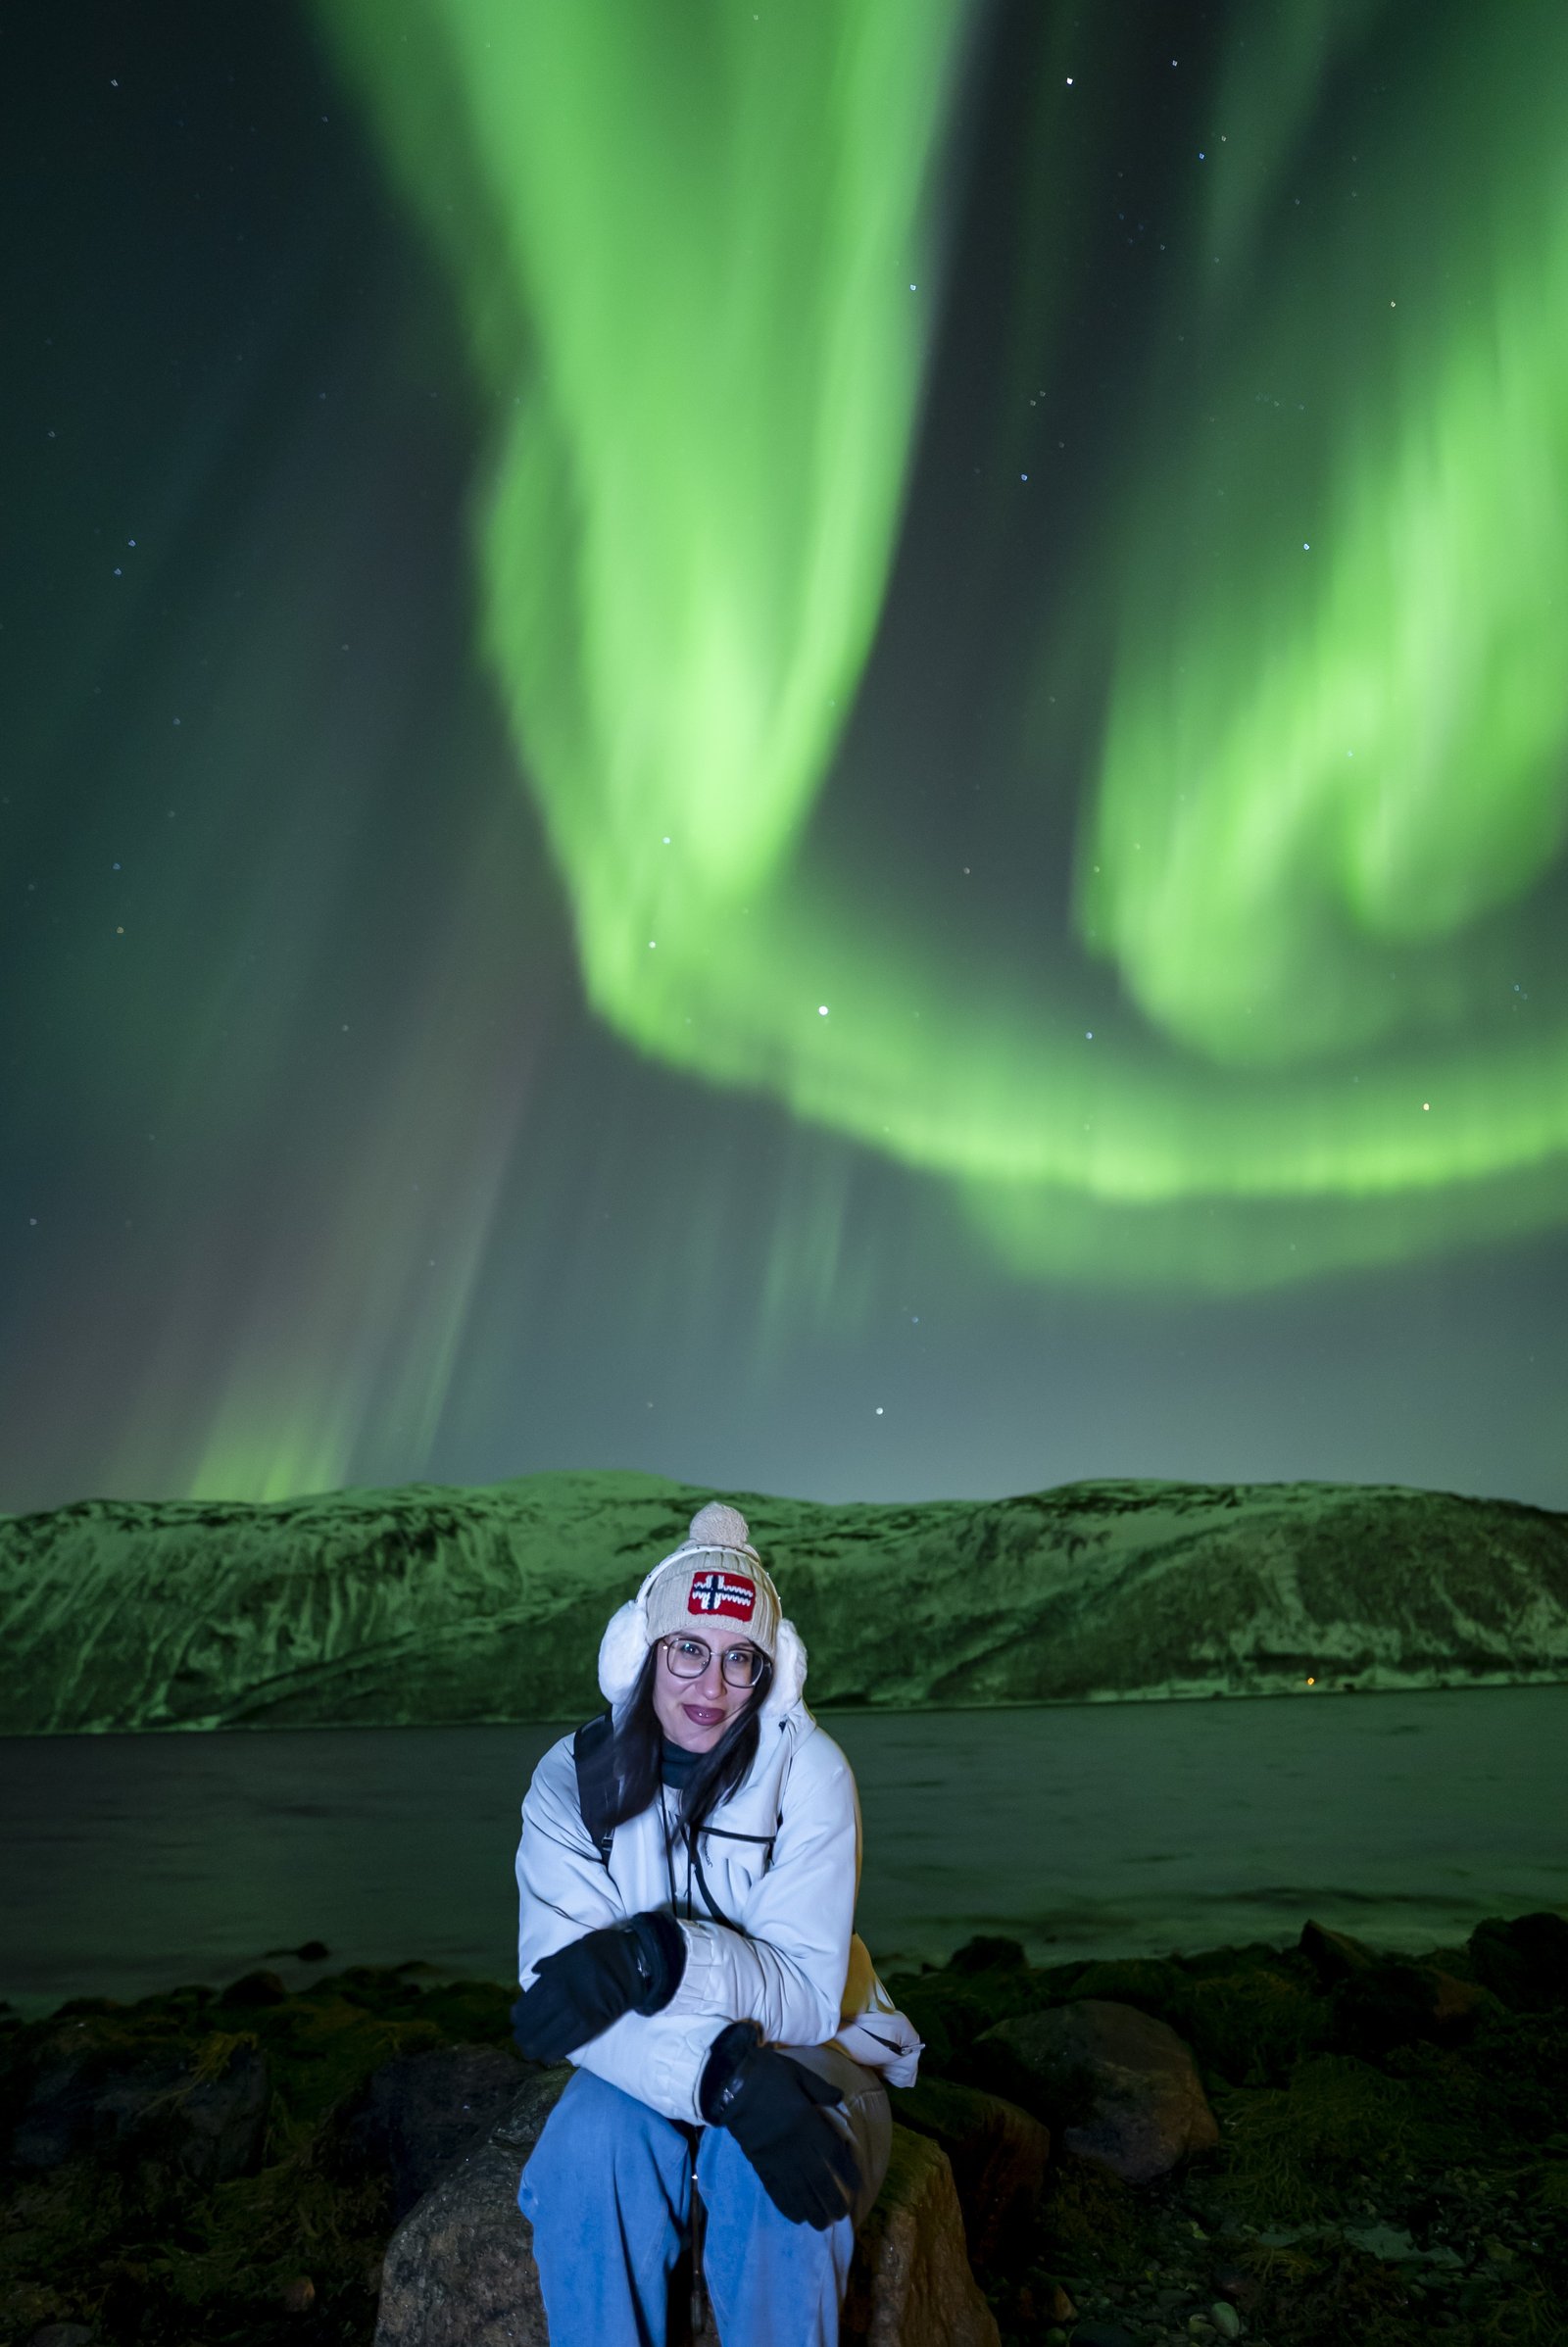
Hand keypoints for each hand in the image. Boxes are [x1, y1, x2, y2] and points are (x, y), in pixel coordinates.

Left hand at [512, 1912, 684, 2061]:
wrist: (630, 1963)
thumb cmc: (599, 1952)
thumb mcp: (570, 1950)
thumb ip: (550, 1964)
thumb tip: (535, 1973)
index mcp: (553, 1980)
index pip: (526, 2006)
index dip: (518, 2017)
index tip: (517, 2020)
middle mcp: (560, 2000)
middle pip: (533, 2026)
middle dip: (523, 2036)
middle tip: (521, 2040)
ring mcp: (576, 2014)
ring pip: (548, 2039)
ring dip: (535, 2048)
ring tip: (530, 2052)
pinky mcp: (591, 2026)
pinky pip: (568, 2044)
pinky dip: (555, 2052)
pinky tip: (548, 2056)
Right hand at [700, 2023, 860, 2228]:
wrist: (731, 2083)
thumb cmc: (767, 2074)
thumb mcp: (798, 2073)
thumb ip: (820, 2088)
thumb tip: (840, 2098)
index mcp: (807, 2122)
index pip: (833, 2153)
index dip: (846, 2171)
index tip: (857, 2186)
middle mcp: (795, 2145)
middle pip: (818, 2179)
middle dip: (831, 2199)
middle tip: (841, 2216)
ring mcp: (776, 2157)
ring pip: (798, 2189)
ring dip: (811, 2208)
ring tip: (822, 2225)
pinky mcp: (758, 2162)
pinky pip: (774, 2188)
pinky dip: (785, 2204)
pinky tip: (795, 2217)